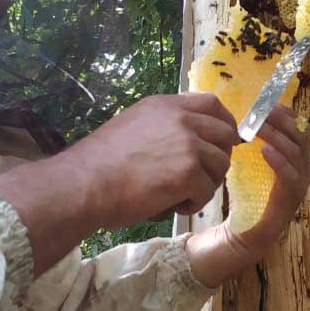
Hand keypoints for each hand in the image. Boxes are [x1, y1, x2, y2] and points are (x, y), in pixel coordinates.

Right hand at [0, 92, 238, 276]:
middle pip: (225, 133)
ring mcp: (186, 144)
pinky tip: (174, 206)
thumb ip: (162, 127)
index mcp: (165, 105)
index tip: (223, 142)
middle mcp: (180, 119)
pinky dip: (195, 203)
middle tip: (205, 176)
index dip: (224, 123)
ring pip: (220, 164)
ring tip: (182, 195)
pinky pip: (208, 191)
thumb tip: (187, 143)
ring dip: (207, 183)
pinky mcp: (188, 172)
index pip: (211, 103)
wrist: (83, 184)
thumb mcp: (133, 127)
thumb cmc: (99, 163)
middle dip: (221, 157)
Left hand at [186, 106, 309, 287]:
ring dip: (281, 139)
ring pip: (300, 161)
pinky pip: (291, 183)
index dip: (288, 118)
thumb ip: (242, 150)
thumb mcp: (237, 173)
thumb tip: (235, 117)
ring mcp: (293, 199)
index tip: (270, 104)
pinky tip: (265, 150)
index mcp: (287, 171)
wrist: (222, 250)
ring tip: (261, 128)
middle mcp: (296, 182)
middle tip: (265, 112)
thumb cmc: (229, 210)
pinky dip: (280, 163)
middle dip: (286, 124)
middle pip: (304, 144)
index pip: (298, 136)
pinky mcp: (284, 213)